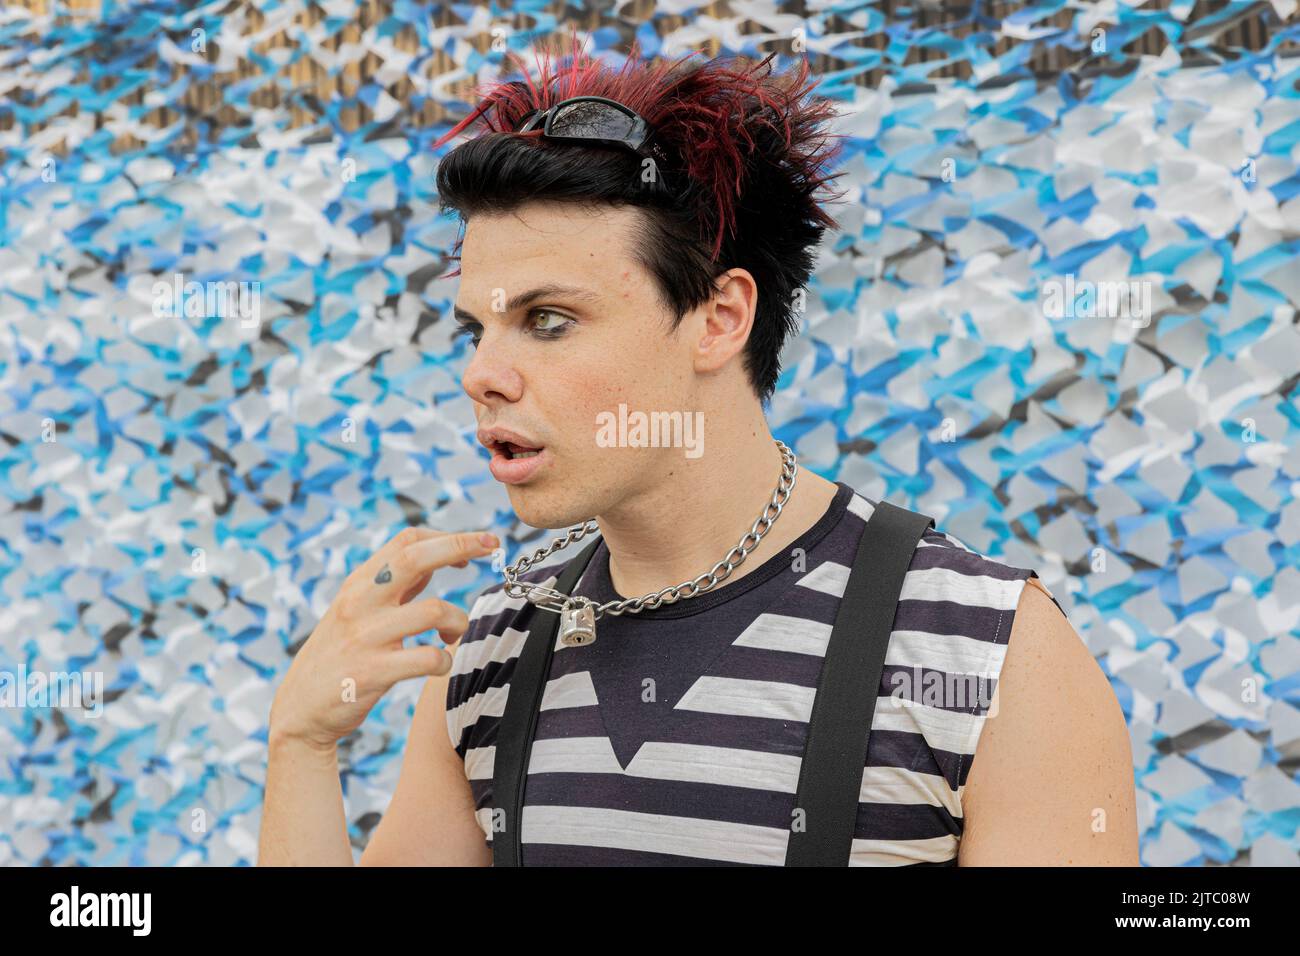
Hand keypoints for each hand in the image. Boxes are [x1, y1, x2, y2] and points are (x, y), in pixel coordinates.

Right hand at [269, 527, 498, 752]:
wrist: (300, 710)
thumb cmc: (339, 655)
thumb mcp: (358, 610)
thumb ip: (395, 585)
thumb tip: (437, 556)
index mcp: (359, 583)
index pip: (406, 540)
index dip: (447, 537)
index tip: (476, 545)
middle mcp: (360, 602)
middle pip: (415, 557)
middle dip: (459, 545)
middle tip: (491, 546)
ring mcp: (365, 637)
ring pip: (432, 610)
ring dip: (457, 621)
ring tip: (451, 633)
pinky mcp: (372, 672)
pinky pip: (428, 658)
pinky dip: (444, 661)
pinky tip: (439, 664)